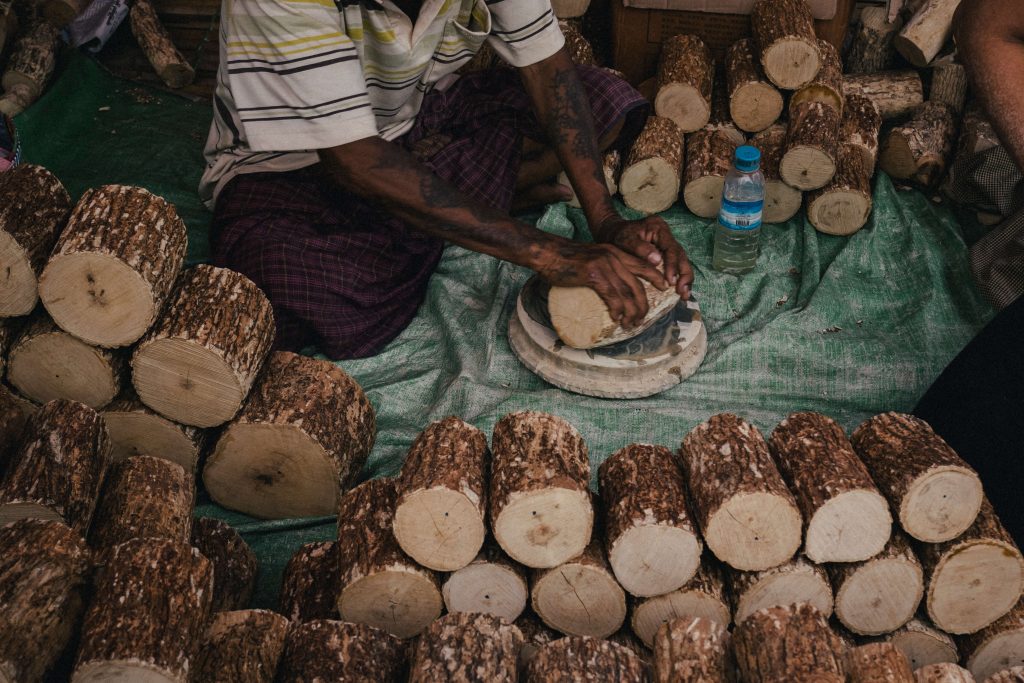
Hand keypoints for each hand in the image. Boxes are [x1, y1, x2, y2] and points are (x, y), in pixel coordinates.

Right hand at [535, 240, 668, 327]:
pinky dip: (617, 310)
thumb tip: (607, 286)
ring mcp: (604, 265)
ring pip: (627, 293)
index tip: (665, 287)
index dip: (656, 277)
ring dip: (632, 313)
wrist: (546, 252)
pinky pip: (612, 296)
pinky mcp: (593, 275)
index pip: (642, 265)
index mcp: (615, 252)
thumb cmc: (565, 258)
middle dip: (643, 305)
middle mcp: (613, 257)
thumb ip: (602, 267)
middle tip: (641, 319)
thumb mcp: (591, 257)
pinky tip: (617, 318)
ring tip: (630, 324)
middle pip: (637, 285)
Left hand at [593, 215, 693, 298]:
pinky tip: (680, 290)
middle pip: (681, 255)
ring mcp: (667, 242)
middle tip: (683, 292)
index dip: (673, 266)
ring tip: (684, 295)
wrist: (611, 232)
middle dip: (684, 274)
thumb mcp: (624, 240)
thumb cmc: (617, 236)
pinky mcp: (665, 252)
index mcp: (658, 227)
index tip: (671, 281)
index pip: (670, 248)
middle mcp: (666, 234)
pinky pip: (675, 265)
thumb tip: (657, 261)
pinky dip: (679, 277)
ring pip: (681, 261)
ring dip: (684, 278)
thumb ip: (640, 248)